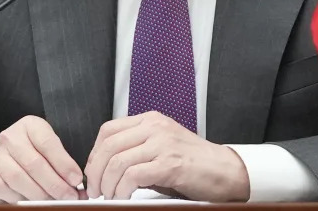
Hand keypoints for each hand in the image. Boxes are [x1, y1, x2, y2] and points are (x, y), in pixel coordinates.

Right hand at [0, 115, 84, 201]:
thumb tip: (76, 182)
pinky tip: (32, 201)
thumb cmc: (31, 149)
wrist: (2, 154)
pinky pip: (4, 189)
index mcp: (30, 126)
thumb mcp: (47, 145)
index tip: (76, 179)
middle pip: (34, 164)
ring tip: (53, 201)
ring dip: (39, 194)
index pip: (48, 144)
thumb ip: (61, 160)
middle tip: (68, 196)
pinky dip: (20, 198)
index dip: (64, 164)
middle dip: (55, 184)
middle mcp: (11, 138)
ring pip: (19, 178)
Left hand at [84, 112, 248, 201]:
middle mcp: (155, 127)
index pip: (108, 131)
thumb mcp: (161, 147)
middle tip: (96, 190)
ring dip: (108, 185)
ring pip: (117, 162)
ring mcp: (162, 144)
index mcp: (150, 120)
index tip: (93, 173)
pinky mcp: (170, 164)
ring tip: (110, 197)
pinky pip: (133, 175)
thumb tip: (106, 168)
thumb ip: (137, 150)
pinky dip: (122, 190)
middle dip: (96, 173)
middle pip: (108, 146)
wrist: (225, 171)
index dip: (94, 154)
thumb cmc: (194, 163)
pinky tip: (123, 197)